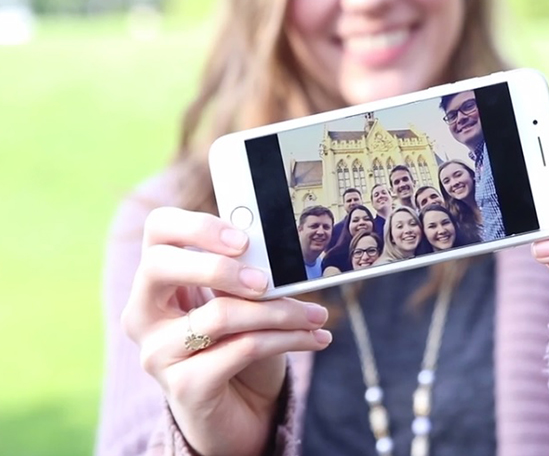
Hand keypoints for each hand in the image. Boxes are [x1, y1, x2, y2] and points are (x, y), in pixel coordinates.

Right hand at [121, 207, 332, 455]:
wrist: (243, 411)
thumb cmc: (240, 345)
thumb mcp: (243, 302)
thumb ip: (245, 274)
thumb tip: (274, 252)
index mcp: (158, 280)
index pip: (158, 230)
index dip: (197, 226)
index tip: (244, 240)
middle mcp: (143, 314)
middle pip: (159, 266)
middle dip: (219, 268)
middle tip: (267, 281)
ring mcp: (157, 353)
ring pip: (217, 315)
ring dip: (278, 312)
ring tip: (316, 315)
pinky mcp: (183, 387)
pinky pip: (242, 349)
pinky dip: (287, 339)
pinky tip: (315, 338)